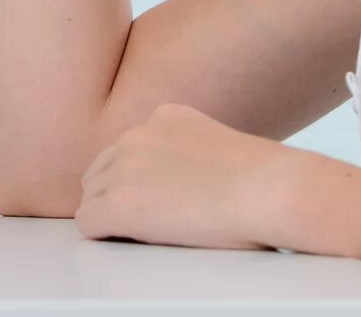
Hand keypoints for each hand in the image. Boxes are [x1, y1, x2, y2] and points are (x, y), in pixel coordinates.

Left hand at [76, 104, 293, 249]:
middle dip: (117, 195)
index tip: (157, 200)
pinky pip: (89, 222)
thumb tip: (188, 184)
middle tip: (149, 223)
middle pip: (102, 170)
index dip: (137, 180)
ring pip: (92, 195)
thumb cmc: (266, 182)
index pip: (129, 149)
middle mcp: (138, 135)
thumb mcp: (220, 147)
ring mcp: (124, 167)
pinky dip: (105, 235)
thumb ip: (191, 155)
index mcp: (165, 118)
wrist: (272, 190)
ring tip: (147, 235)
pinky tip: (131, 242)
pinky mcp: (120, 204)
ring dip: (111, 214)